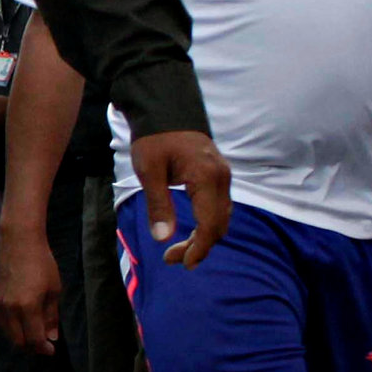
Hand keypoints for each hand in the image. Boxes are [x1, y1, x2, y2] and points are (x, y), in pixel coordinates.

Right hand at [0, 224, 63, 355]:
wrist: (19, 242)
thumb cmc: (42, 263)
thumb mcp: (54, 290)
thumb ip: (51, 316)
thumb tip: (52, 336)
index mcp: (27, 307)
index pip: (34, 339)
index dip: (43, 348)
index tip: (52, 350)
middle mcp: (10, 309)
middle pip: (18, 341)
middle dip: (31, 347)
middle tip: (43, 346)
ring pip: (7, 333)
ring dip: (20, 339)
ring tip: (33, 336)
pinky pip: (1, 322)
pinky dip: (11, 329)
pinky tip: (21, 324)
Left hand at [125, 131, 230, 265]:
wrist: (166, 109)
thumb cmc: (154, 138)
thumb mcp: (149, 172)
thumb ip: (158, 205)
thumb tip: (162, 238)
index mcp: (207, 178)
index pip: (211, 224)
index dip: (200, 248)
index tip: (183, 263)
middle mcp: (222, 179)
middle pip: (219, 224)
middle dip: (199, 246)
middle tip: (171, 259)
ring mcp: (223, 176)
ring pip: (221, 216)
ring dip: (204, 236)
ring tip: (177, 250)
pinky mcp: (218, 175)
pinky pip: (219, 205)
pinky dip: (207, 222)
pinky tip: (191, 230)